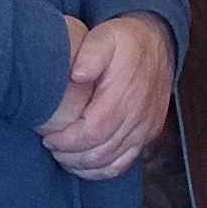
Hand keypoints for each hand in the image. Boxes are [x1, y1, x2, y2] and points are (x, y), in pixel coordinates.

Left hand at [38, 12, 172, 178]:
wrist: (158, 44)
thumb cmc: (125, 41)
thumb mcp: (106, 36)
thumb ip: (91, 53)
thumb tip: (77, 75)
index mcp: (125, 94)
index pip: (94, 131)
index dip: (69, 142)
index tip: (49, 139)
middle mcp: (139, 116)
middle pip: (102, 152)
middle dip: (72, 157)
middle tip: (51, 149)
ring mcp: (146, 128)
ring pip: (113, 162)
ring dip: (85, 166)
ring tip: (63, 157)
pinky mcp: (149, 134)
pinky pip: (126, 163)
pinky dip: (103, 171)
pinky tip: (85, 166)